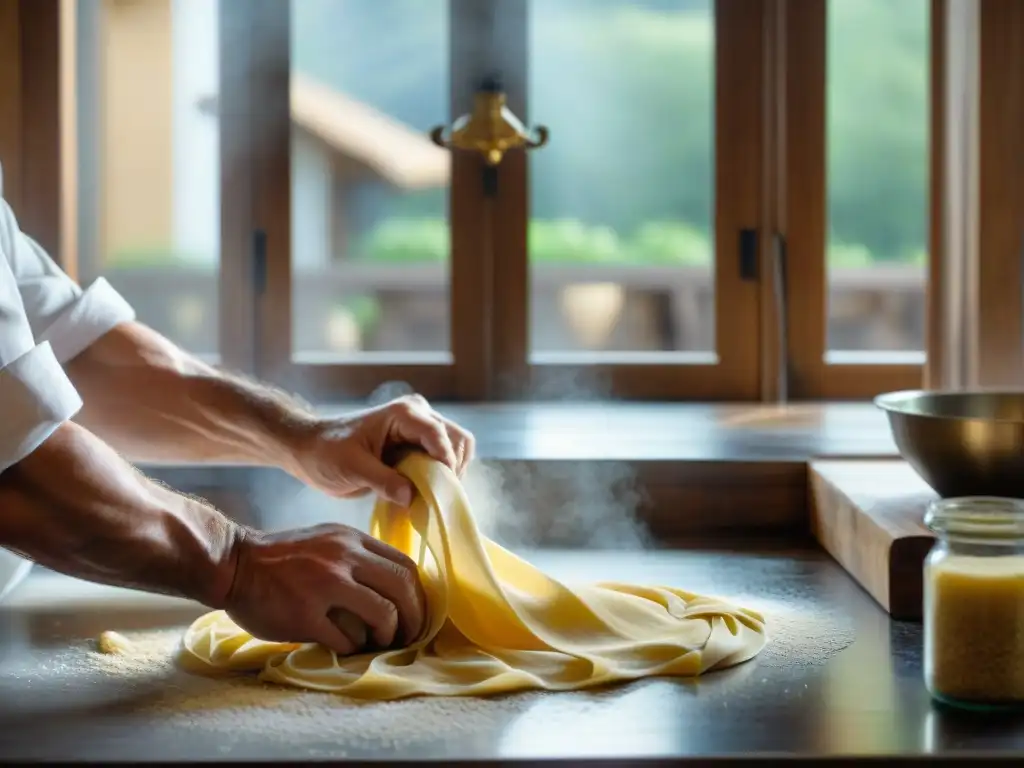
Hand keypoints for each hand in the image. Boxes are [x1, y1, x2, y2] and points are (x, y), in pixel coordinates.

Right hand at [224, 523, 425, 653]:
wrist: (234, 563)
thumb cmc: (281, 558)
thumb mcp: (327, 541)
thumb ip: (357, 557)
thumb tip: (394, 587)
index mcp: (352, 540)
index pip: (405, 565)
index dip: (417, 595)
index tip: (414, 613)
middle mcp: (344, 557)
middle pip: (402, 588)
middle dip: (413, 618)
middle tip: (409, 636)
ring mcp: (325, 585)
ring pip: (383, 613)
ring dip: (388, 634)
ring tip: (380, 643)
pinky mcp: (305, 614)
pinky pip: (347, 639)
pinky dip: (355, 648)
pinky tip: (347, 648)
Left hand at [294, 394, 474, 506]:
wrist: (311, 449)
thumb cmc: (326, 453)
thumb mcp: (351, 468)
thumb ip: (382, 481)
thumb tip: (412, 497)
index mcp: (404, 414)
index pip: (439, 437)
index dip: (445, 466)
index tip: (440, 494)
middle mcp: (419, 415)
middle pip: (459, 440)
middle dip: (453, 470)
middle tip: (437, 498)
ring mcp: (421, 428)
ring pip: (457, 449)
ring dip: (451, 474)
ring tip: (431, 497)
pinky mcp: (419, 444)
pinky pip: (445, 458)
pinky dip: (443, 476)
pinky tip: (426, 493)